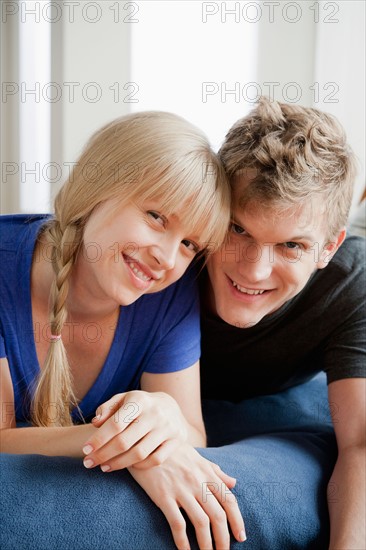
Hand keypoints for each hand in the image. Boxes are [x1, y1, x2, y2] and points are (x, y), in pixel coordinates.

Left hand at [82, 390, 187, 471]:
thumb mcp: (123, 399)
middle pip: (125, 442)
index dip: (99, 439)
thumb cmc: (139, 404)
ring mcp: (168, 428)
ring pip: (139, 454)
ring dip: (118, 464)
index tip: (85, 450)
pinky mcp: (177, 440)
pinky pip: (156, 460)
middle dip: (103, 455)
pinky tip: (127, 465)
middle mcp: (155, 414)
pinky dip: (139, 466)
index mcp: (139, 401)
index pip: (116, 424)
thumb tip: (95, 423)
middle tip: (88, 463)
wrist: (171, 405)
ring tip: (104, 467)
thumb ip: (107, 409)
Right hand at [129, 443, 246, 549]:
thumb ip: (216, 471)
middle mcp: (197, 481)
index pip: (229, 500)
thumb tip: (234, 483)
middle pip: (218, 515)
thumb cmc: (173, 450)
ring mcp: (181, 489)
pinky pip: (177, 523)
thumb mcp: (197, 457)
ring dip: (207, 545)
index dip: (237, 520)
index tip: (241, 537)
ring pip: (201, 523)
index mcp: (207, 472)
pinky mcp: (163, 496)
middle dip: (223, 539)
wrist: (147, 442)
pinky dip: (183, 542)